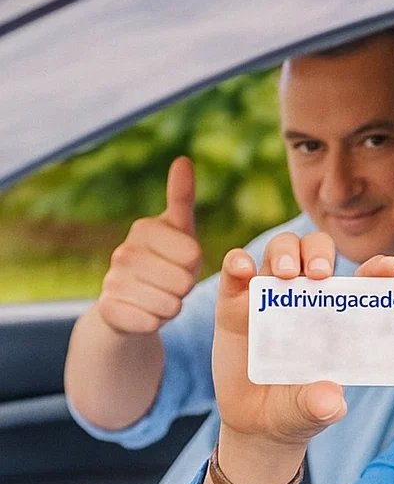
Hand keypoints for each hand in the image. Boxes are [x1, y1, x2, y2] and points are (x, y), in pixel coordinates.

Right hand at [97, 157, 202, 335]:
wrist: (129, 301)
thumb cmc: (165, 260)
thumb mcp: (179, 229)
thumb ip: (182, 196)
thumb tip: (183, 159)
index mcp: (144, 228)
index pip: (193, 255)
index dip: (195, 265)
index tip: (181, 261)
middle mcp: (122, 251)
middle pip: (183, 281)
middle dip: (185, 288)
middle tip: (171, 282)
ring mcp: (111, 281)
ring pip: (169, 305)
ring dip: (172, 306)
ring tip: (159, 296)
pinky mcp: (108, 310)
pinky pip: (151, 323)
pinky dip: (156, 322)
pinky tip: (145, 312)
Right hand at [212, 232, 393, 446]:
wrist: (255, 424)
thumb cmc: (297, 407)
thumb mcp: (312, 411)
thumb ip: (321, 406)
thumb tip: (330, 401)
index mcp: (337, 315)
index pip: (361, 282)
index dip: (376, 270)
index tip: (389, 267)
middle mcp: (306, 296)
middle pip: (316, 251)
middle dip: (320, 253)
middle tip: (320, 273)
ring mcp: (270, 296)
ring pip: (281, 250)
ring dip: (285, 252)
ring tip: (286, 274)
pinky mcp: (234, 304)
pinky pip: (235, 272)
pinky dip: (237, 263)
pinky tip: (242, 269)